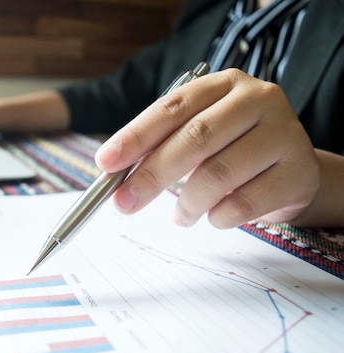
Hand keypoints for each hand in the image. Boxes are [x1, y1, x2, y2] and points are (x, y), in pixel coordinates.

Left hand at [95, 68, 320, 227]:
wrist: (292, 169)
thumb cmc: (233, 150)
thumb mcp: (198, 137)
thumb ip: (160, 148)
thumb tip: (113, 175)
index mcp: (224, 84)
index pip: (173, 106)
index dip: (136, 135)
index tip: (105, 162)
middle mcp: (258, 100)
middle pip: (195, 138)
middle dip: (151, 174)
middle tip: (124, 203)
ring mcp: (284, 133)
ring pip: (218, 174)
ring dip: (187, 203)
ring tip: (180, 216)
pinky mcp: (299, 172)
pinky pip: (244, 203)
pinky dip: (217, 217)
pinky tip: (213, 217)